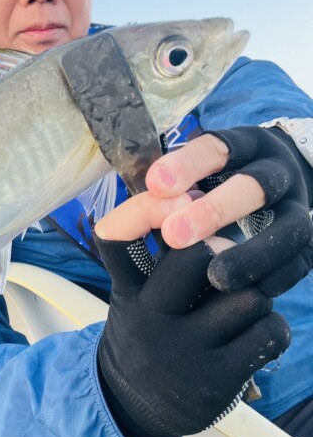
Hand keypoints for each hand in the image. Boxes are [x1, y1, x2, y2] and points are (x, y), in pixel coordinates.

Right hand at [94, 193, 289, 436]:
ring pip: (247, 295)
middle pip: (197, 256)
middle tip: (227, 257)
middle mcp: (149, 318)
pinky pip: (268, 330)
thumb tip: (194, 196)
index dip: (142, 210)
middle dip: (223, 248)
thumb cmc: (143, 334)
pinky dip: (270, 326)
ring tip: (241, 305)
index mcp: (128, 291)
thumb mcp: (132, 295)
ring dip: (254, 293)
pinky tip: (254, 333)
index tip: (176, 197)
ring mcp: (184, 351)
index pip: (116, 239)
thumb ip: (156, 254)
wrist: (130, 406)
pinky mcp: (217, 379)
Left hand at [146, 127, 312, 295]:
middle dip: (215, 211)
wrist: (274, 187)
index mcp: (245, 145)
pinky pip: (299, 260)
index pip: (217, 148)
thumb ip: (173, 185)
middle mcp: (276, 171)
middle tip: (174, 235)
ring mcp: (297, 206)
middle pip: (255, 185)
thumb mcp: (197, 170)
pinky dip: (276, 276)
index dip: (187, 165)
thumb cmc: (217, 182)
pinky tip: (251, 291)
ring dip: (251, 253)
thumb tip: (140, 205)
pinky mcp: (307, 243)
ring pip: (288, 226)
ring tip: (215, 277)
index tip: (155, 185)